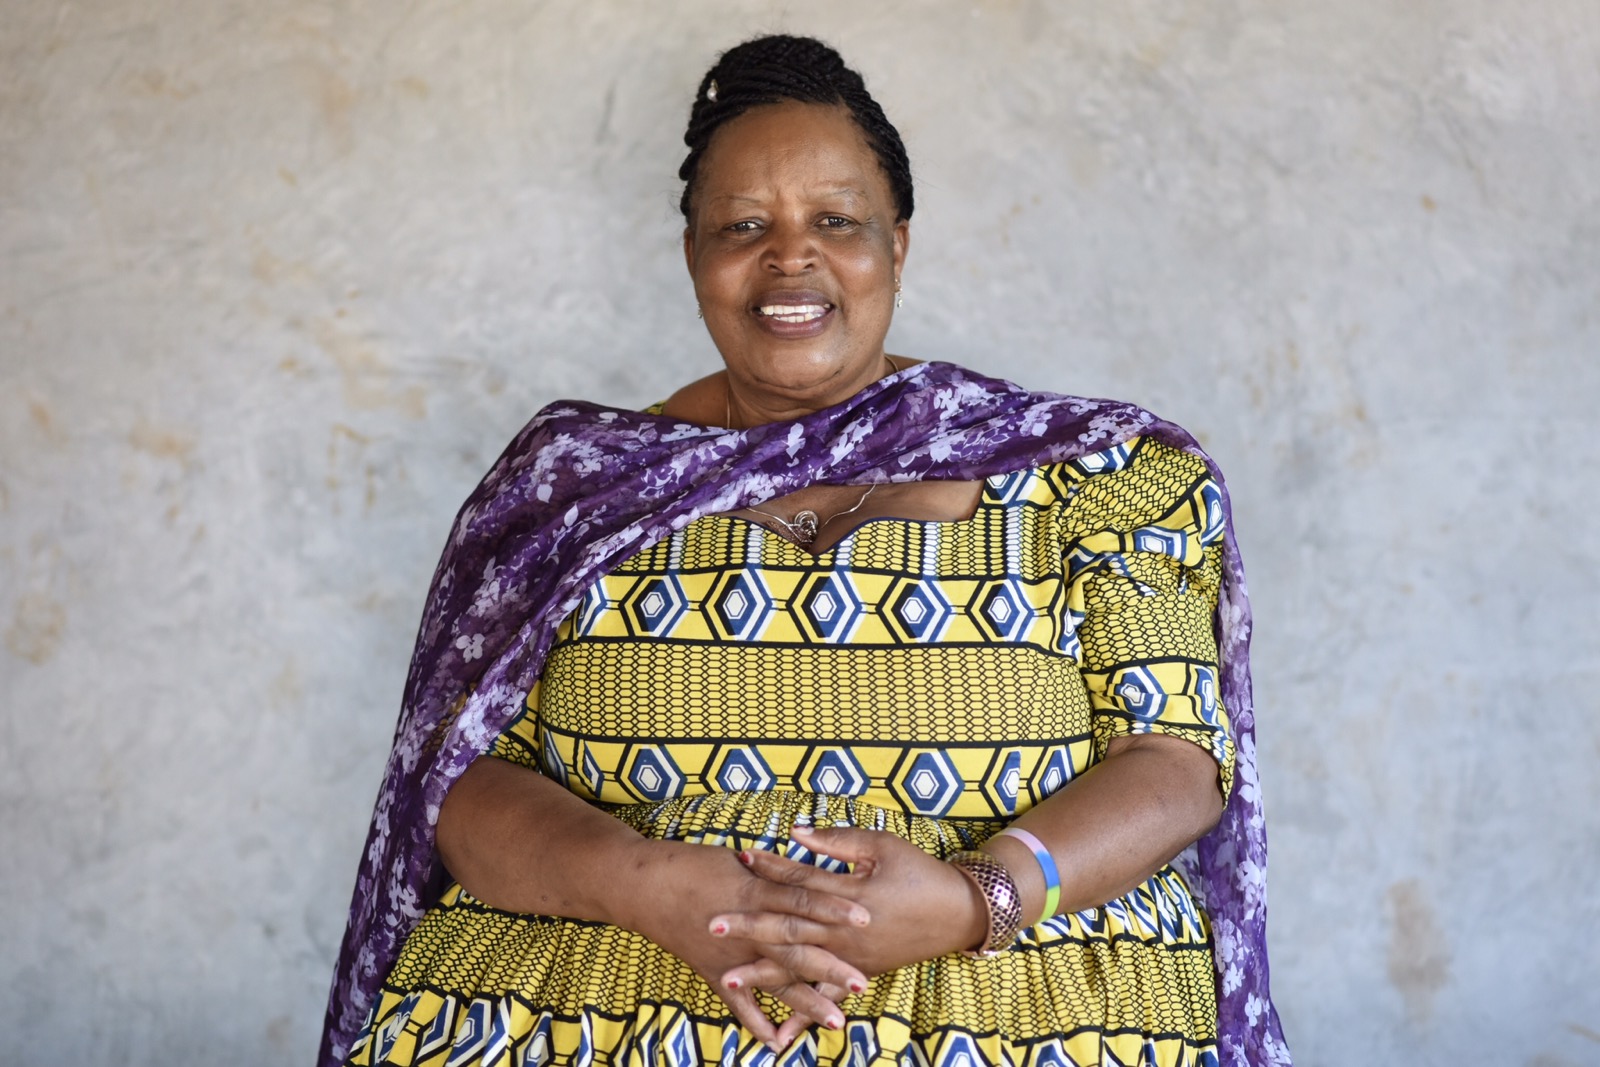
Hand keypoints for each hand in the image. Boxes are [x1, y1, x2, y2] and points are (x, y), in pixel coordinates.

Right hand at [617, 838, 870, 1048]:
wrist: (642, 885)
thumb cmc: (691, 864)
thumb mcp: (738, 861)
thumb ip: (774, 875)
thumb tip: (808, 876)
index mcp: (755, 892)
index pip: (803, 902)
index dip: (835, 911)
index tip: (867, 919)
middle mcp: (746, 927)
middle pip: (796, 949)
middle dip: (830, 967)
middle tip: (863, 983)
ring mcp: (730, 954)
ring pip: (775, 981)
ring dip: (806, 1001)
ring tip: (837, 1020)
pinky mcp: (713, 972)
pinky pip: (738, 1003)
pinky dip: (756, 1023)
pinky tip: (778, 1043)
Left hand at [710, 825, 986, 990]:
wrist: (958, 913)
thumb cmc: (920, 873)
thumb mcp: (882, 846)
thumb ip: (837, 842)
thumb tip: (796, 833)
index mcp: (851, 895)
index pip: (802, 880)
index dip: (771, 867)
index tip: (741, 858)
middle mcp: (846, 931)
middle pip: (790, 927)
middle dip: (751, 927)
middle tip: (713, 925)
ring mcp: (852, 957)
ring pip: (801, 967)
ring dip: (764, 973)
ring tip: (728, 980)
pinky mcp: (859, 973)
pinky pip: (827, 997)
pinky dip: (803, 1016)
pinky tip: (779, 1037)